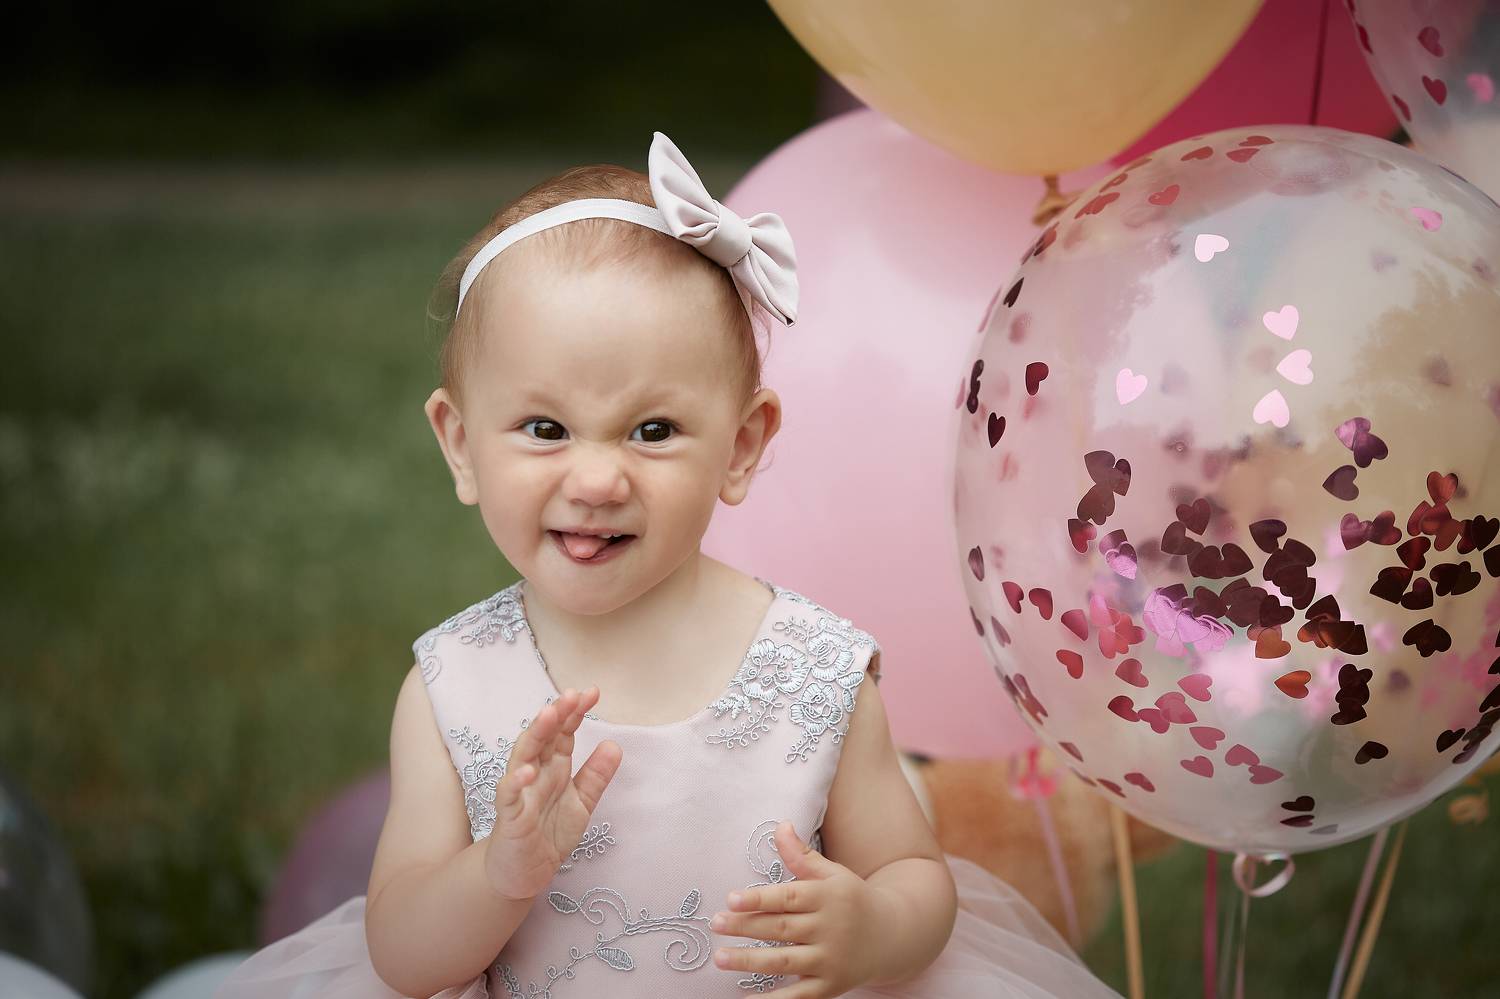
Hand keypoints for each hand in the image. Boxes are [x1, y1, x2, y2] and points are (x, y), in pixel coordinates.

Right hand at [483, 687, 622, 900]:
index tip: (592, 692)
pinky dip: (515, 781)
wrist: (522, 875)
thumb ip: (596, 776)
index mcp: (553, 768)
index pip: (563, 733)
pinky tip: (528, 769)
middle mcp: (535, 774)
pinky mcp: (509, 818)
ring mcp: (520, 793)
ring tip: (548, 715)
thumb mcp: (581, 804)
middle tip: (572, 694)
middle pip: (543, 737)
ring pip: (523, 757)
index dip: (575, 713)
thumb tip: (614, 744)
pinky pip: (509, 796)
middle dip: (557, 714)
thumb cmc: (547, 834)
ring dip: (535, 735)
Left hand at [708, 821, 879, 997]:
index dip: (759, 898)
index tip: (731, 899)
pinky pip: (798, 996)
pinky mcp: (830, 986)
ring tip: (720, 957)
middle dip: (746, 927)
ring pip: (785, 961)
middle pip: (781, 928)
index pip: (788, 897)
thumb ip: (801, 855)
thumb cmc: (852, 900)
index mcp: (828, 896)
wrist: (893, 936)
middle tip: (716, 924)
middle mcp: (830, 928)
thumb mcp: (832, 874)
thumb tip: (779, 826)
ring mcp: (830, 960)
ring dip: (750, 960)